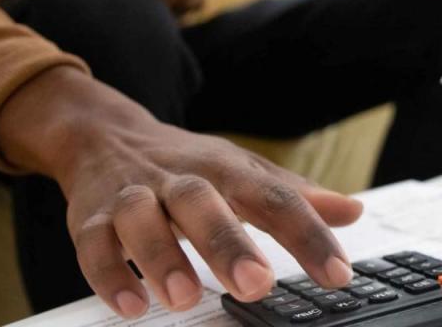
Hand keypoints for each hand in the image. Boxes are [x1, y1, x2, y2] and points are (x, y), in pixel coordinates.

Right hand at [0, 67, 362, 317]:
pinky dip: (109, 275)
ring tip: (184, 297)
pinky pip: (93, 244)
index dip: (309, 235)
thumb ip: (294, 196)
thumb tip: (352, 211)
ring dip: (161, 257)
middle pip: (202, 202)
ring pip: (141, 219)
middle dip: (227, 243)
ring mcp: (132, 196)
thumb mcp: (243, 171)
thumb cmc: (187, 164)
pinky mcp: (89, 217)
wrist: (104, 134)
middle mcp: (179, 180)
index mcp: (226, 170)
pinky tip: (131, 306)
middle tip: (257, 284)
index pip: (274, 198)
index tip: (338, 273)